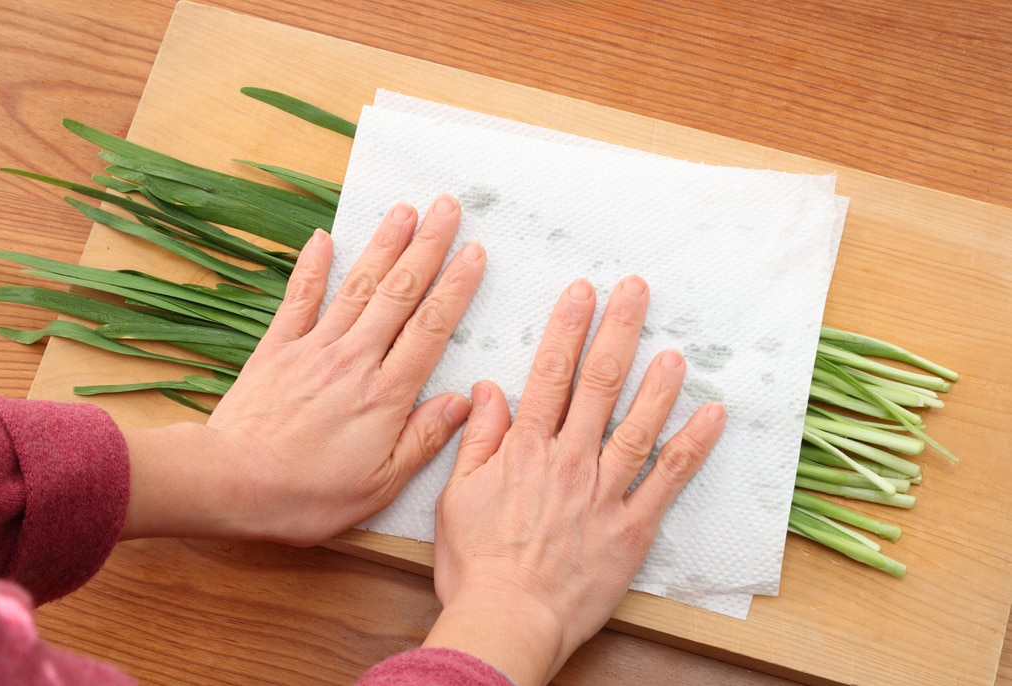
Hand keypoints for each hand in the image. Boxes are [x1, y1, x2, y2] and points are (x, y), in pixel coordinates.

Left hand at [120, 195, 485, 545]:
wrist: (232, 484)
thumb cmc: (308, 494)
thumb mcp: (381, 484)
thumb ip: (425, 438)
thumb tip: (463, 401)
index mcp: (386, 394)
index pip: (431, 328)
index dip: (456, 287)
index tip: (475, 252)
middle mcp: (355, 359)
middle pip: (400, 293)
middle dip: (427, 247)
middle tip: (448, 207)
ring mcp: (314, 348)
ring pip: (358, 287)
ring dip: (383, 245)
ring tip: (404, 209)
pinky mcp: (277, 350)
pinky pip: (299, 299)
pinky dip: (313, 267)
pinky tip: (324, 237)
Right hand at [422, 276, 725, 684]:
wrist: (507, 620)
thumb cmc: (477, 564)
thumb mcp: (456, 495)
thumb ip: (478, 439)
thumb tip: (489, 390)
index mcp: (526, 450)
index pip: (550, 374)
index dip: (568, 328)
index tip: (583, 292)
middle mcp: (569, 460)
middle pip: (598, 385)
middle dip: (618, 331)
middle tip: (636, 291)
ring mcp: (604, 492)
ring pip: (638, 425)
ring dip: (659, 382)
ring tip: (675, 347)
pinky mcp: (632, 527)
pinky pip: (667, 481)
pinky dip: (693, 446)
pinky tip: (712, 415)